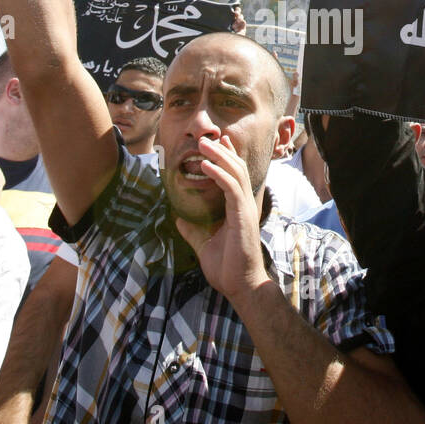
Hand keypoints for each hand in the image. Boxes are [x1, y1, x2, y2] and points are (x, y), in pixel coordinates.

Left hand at [174, 135, 270, 301]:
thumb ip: (193, 229)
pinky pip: (231, 188)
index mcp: (237, 209)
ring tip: (203, 144)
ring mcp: (245, 209)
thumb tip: (179, 218)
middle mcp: (244, 204)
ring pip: (235, 173)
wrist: (240, 286)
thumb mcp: (204, 244)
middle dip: (221, 151)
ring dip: (219, 156)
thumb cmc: (227, 267)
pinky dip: (219, 174)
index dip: (227, 157)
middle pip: (236, 168)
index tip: (218, 141)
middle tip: (206, 137)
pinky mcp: (243, 216)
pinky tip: (206, 165)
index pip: (235, 176)